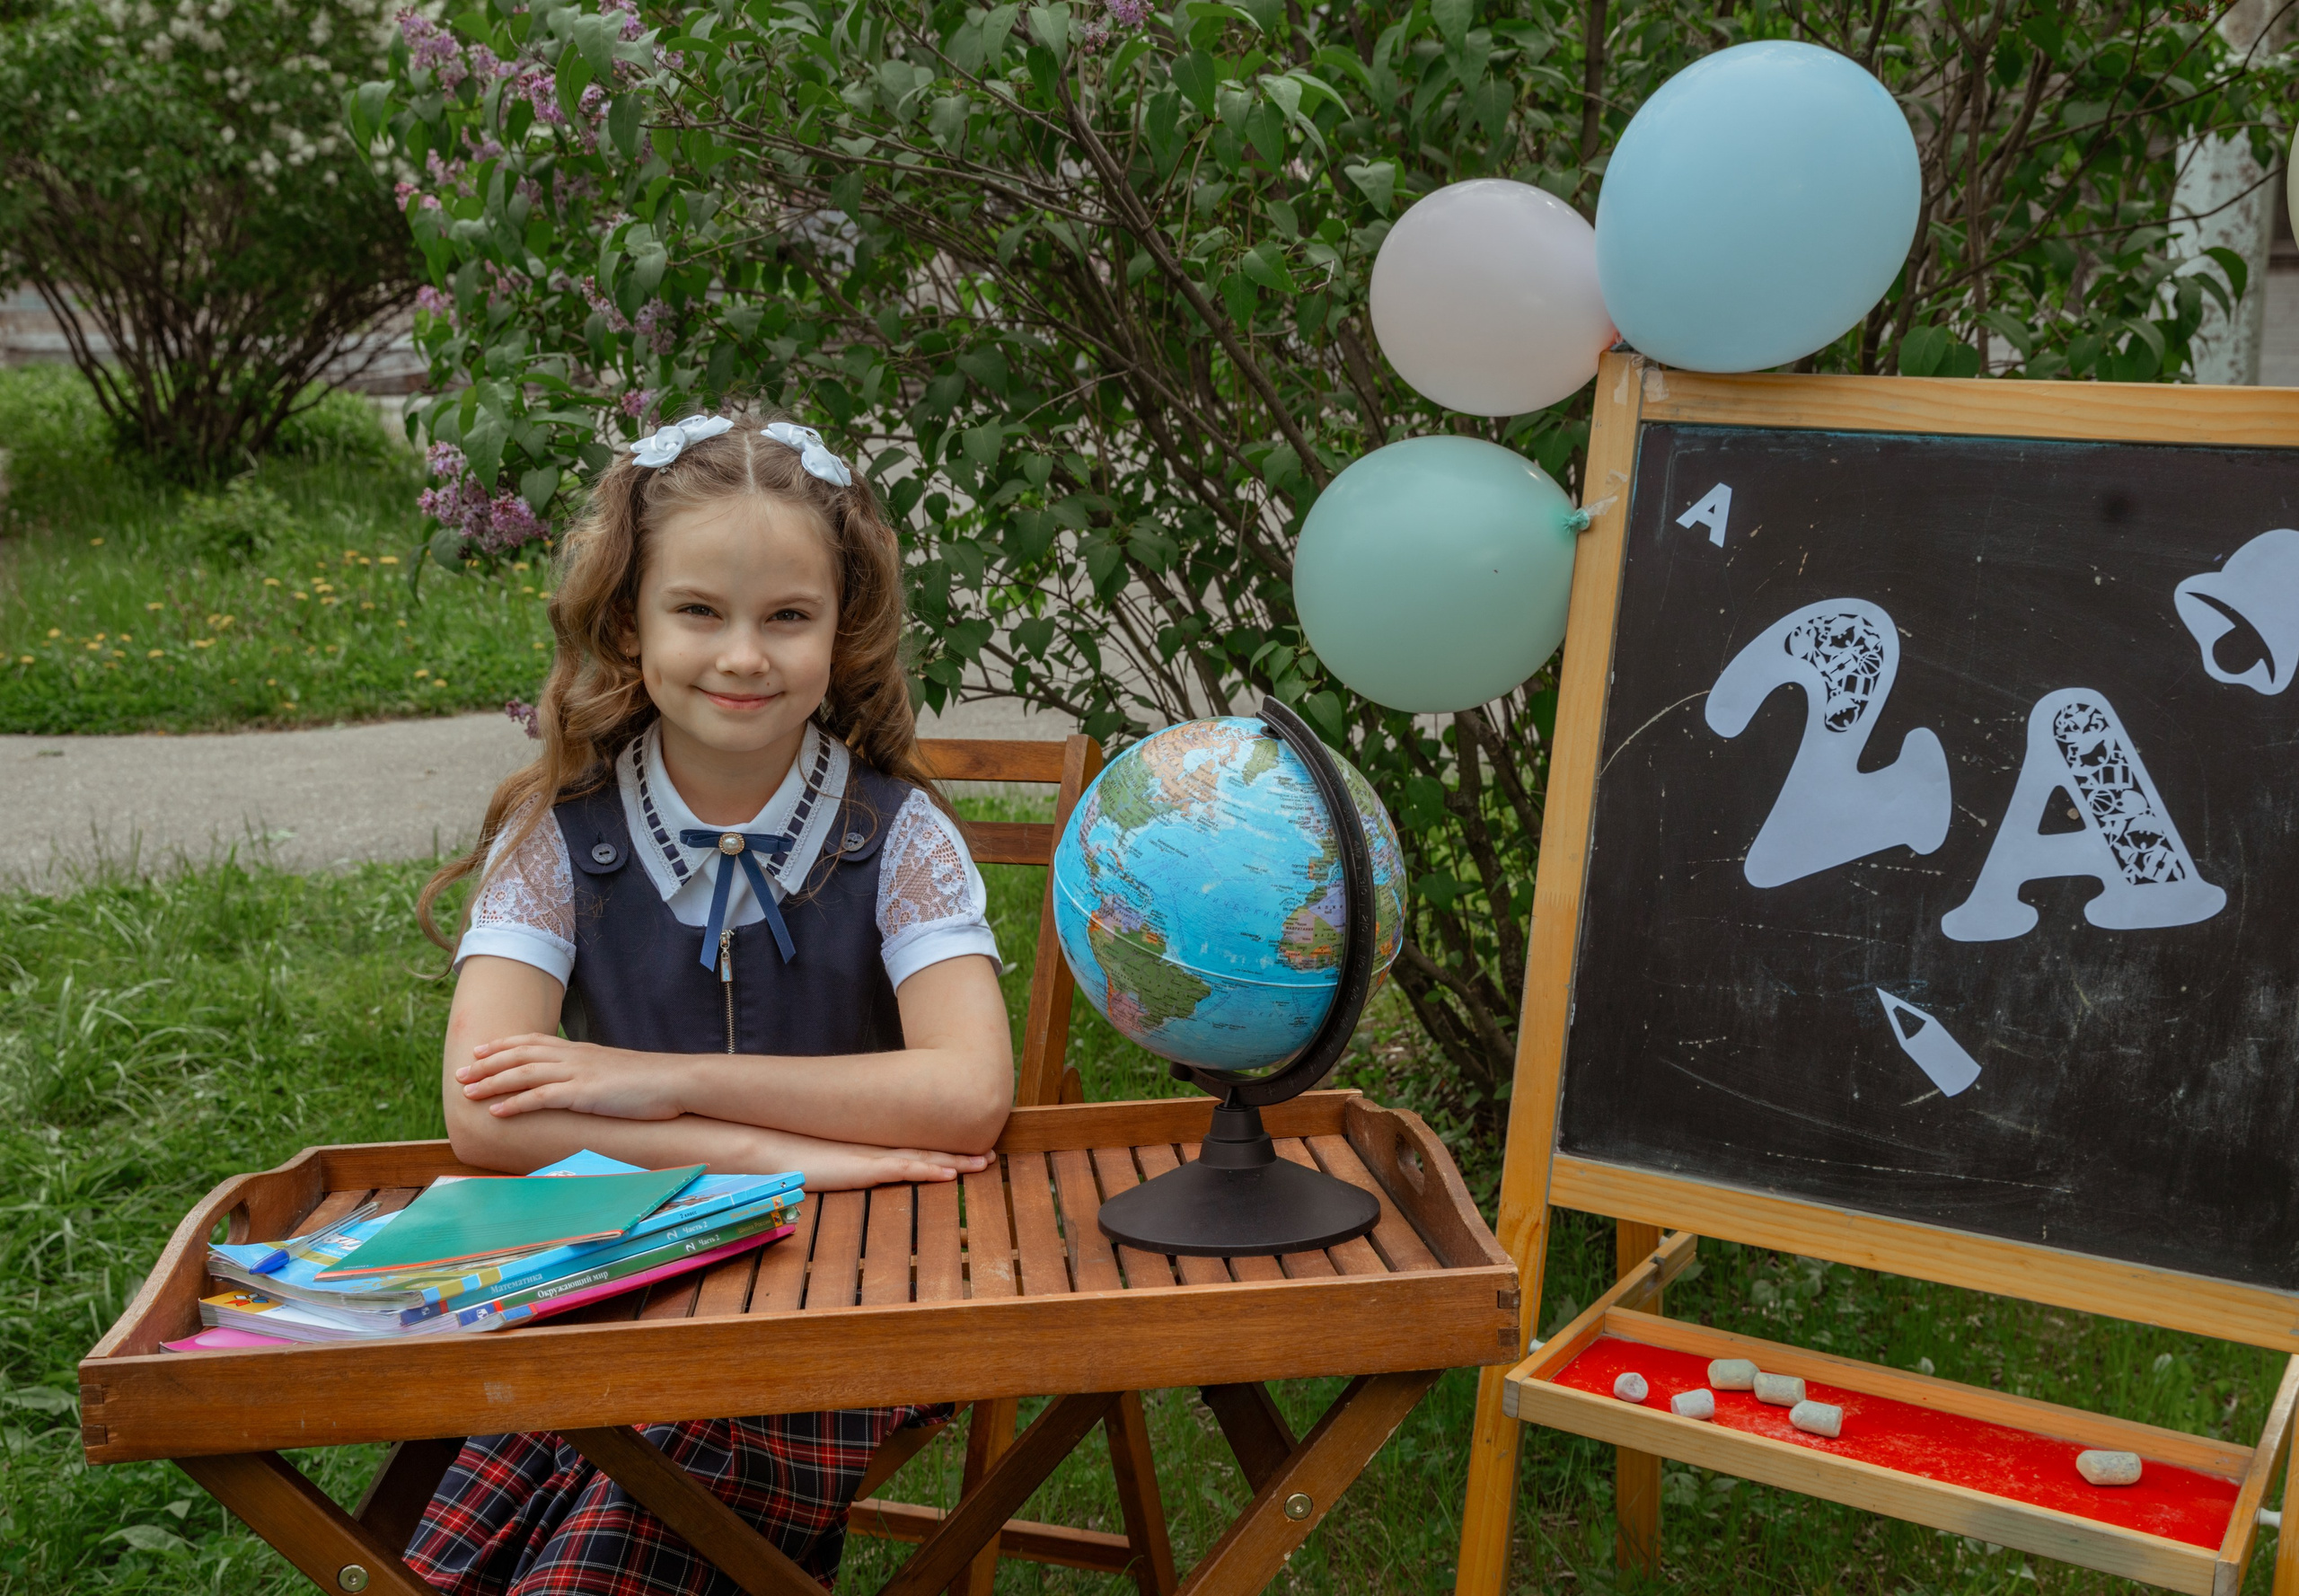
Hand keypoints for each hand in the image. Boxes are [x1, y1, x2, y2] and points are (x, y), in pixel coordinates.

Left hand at [457, 1035, 685, 1120]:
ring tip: (467, 1092)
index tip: (479, 1050)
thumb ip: (591, 1074)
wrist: (676, 1081)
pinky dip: (515, 1103)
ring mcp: (578, 1073)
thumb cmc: (650, 1082)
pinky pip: (542, 1096)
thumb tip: (578, 1084)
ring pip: (523, 1073)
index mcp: (579, 1050)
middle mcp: (573, 1056)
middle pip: (519, 1054)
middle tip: (459, 1073)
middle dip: (486, 1063)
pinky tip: (496, 1111)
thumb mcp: (614, 1072)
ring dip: (492, 1082)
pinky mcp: (585, 1093)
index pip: (532, 1041)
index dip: (502, 1045)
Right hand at [757, 1130, 992, 1190]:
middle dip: (962, 1154)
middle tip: (992, 1156)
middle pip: (929, 1150)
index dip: (946, 1149)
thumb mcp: (832, 1165)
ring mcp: (874, 1157)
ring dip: (955, 1161)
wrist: (775, 1147)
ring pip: (924, 1157)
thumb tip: (862, 1172)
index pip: (917, 1148)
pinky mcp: (865, 1168)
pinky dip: (927, 1170)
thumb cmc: (799, 1157)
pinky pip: (903, 1169)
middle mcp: (880, 1150)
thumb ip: (850, 1166)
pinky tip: (948, 1173)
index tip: (972, 1151)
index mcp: (875, 1150)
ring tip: (984, 1162)